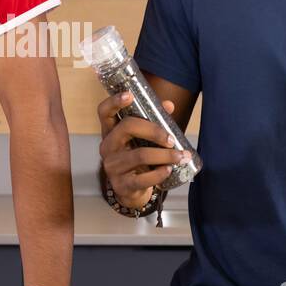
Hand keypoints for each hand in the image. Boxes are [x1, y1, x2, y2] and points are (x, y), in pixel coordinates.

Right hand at [97, 91, 189, 208]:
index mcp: (110, 131)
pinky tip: (169, 170)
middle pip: (126, 127)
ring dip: (164, 155)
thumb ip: (154, 121)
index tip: (129, 95)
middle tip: (171, 139)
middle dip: (154, 130)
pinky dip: (159, 173)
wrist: (131, 191)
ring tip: (181, 156)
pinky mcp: (122, 185)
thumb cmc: (138, 158)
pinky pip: (142, 178)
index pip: (104, 112)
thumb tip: (169, 105)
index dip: (114, 101)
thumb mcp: (143, 139)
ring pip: (139, 155)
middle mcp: (107, 147)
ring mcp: (112, 167)